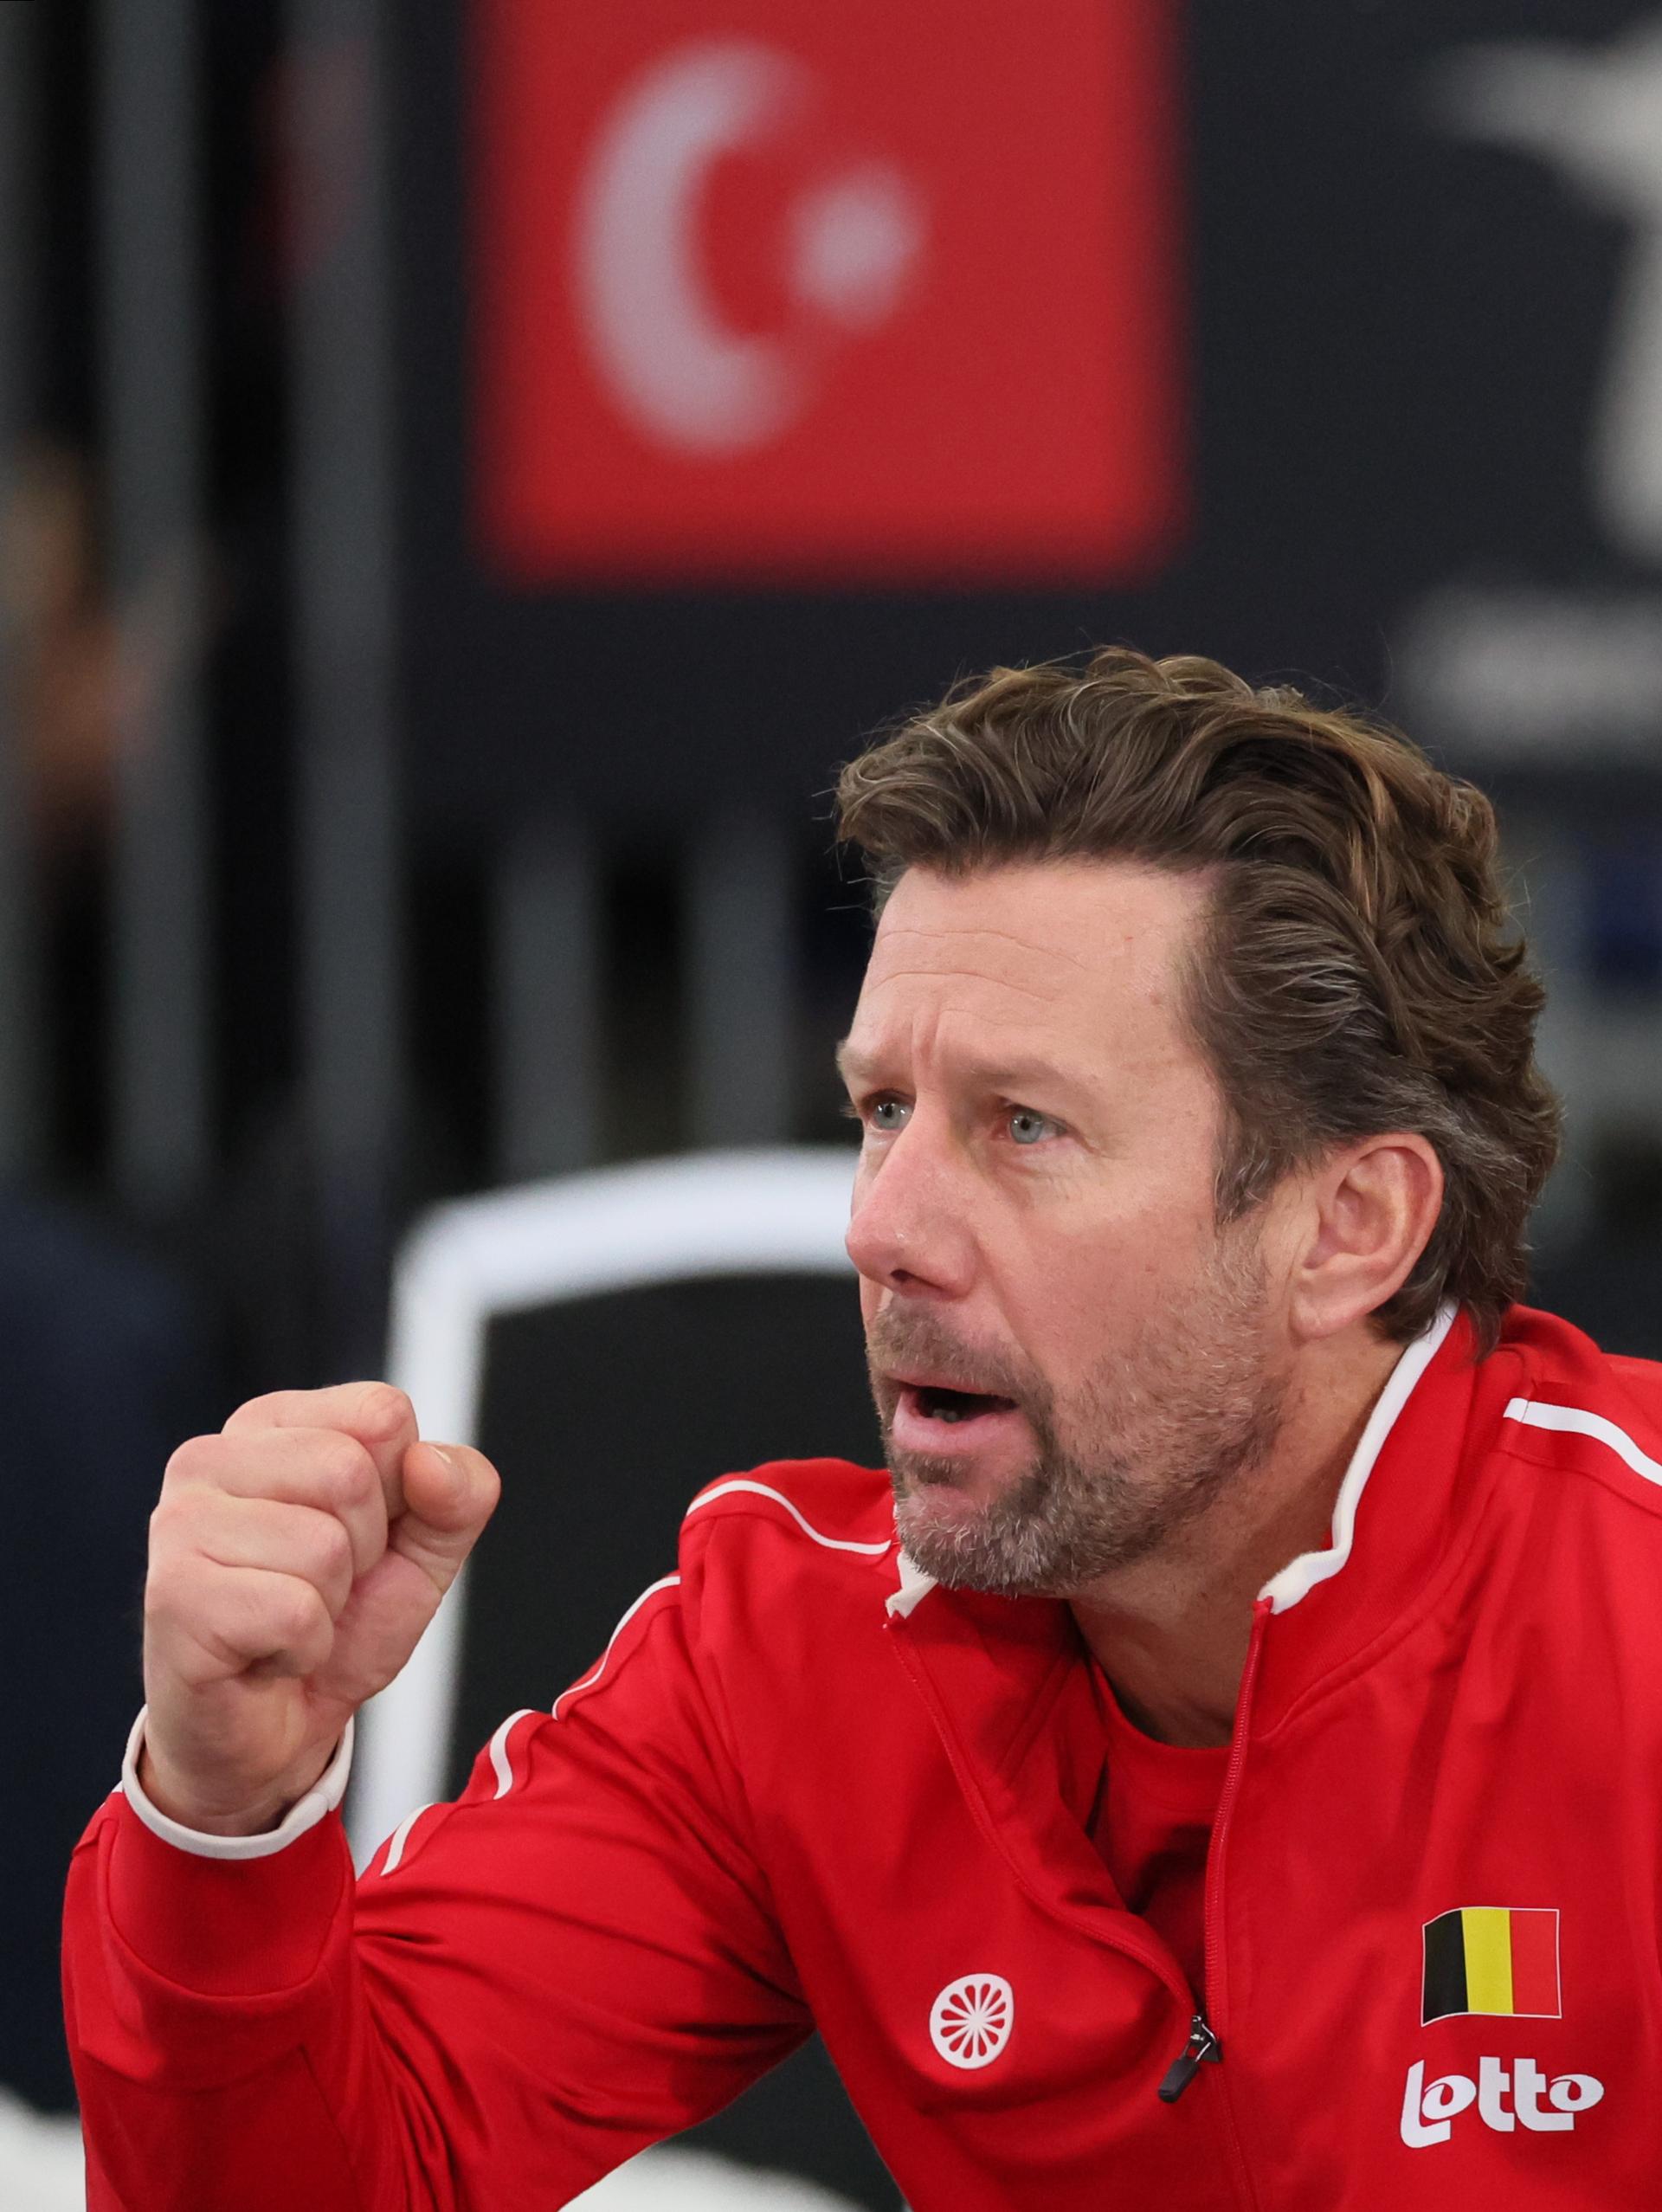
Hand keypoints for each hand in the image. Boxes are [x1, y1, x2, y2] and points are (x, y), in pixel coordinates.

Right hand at [140, 1383, 499, 1835]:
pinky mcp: (173, 1595)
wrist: (272, 1735)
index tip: (359, 1538)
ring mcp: (180, 1524)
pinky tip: (266, 1653)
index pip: (381, 1413)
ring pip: (324, 1545)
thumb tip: (430, 1460)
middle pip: (350, 1472)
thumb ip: (456, 1494)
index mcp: (272, 1425)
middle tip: (319, 1589)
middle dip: (363, 1550)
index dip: (398, 1491)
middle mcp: (211, 1458)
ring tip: (288, 1621)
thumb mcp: (423, 1552)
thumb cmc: (335, 1629)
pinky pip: (294, 1612)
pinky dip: (303, 1648)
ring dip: (329, 1606)